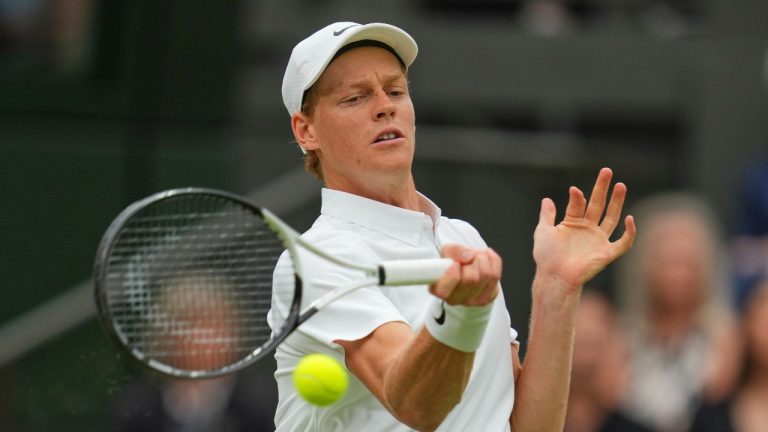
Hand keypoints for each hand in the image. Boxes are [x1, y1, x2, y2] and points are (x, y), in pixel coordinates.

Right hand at [429, 244, 500, 305]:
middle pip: (471, 279)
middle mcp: (455, 299)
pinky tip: (486, 257)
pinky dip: (493, 260)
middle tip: (468, 257)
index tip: (455, 264)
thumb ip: (454, 251)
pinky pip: (496, 275)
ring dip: (482, 258)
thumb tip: (468, 257)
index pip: (443, 291)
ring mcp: (473, 301)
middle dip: (472, 260)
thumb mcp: (447, 251)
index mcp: (439, 290)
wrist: (466, 269)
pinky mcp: (488, 297)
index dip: (452, 275)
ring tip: (476, 256)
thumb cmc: (453, 261)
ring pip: (486, 275)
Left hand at [533, 167, 635, 291]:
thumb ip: (546, 215)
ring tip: (621, 185)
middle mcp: (588, 229)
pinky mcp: (606, 253)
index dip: (577, 196)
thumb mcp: (543, 231)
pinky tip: (629, 218)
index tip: (574, 190)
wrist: (554, 277)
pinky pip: (623, 243)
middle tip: (607, 171)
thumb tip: (546, 199)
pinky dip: (629, 232)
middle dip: (602, 188)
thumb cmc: (546, 257)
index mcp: (573, 223)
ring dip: (617, 202)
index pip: (579, 204)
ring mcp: (598, 240)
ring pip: (612, 218)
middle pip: (598, 205)